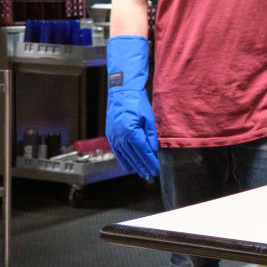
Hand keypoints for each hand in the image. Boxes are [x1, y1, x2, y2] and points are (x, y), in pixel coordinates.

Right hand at [105, 35, 159, 178]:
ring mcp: (113, 135)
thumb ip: (151, 136)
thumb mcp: (148, 118)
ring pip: (124, 155)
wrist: (121, 92)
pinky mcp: (110, 134)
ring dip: (134, 165)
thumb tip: (153, 151)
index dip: (149, 162)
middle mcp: (120, 135)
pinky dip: (123, 159)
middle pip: (133, 156)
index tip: (156, 169)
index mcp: (131, 131)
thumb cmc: (137, 102)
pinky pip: (117, 151)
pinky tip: (128, 166)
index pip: (143, 151)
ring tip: (142, 173)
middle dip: (143, 166)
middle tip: (150, 175)